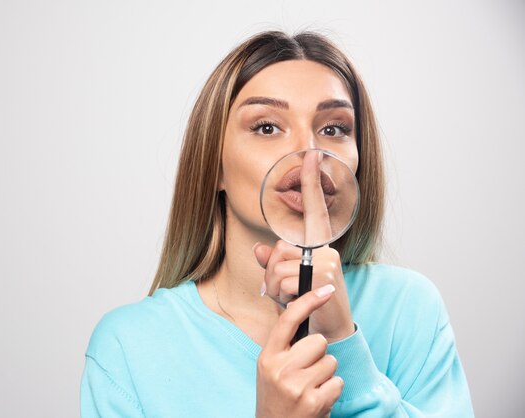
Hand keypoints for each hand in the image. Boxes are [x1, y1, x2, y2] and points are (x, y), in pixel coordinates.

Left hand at [254, 150, 354, 341]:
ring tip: (293, 299)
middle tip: (286, 291)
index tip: (311, 155)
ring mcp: (325, 259)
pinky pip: (284, 280)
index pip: (313, 209)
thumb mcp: (288, 282)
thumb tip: (258, 250)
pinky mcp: (322, 274)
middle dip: (272, 274)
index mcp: (318, 245)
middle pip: (277, 249)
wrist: (332, 329)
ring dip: (276, 289)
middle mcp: (324, 248)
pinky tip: (298, 304)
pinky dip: (283, 297)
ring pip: (277, 265)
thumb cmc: (311, 303)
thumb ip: (273, 263)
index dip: (311, 182)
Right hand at [256, 288, 343, 417]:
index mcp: (268, 356)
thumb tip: (299, 309)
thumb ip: (284, 344)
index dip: (308, 301)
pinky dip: (332, 390)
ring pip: (331, 362)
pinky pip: (338, 382)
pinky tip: (317, 399)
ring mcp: (296, 386)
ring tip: (311, 387)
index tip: (326, 290)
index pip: (288, 320)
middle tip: (307, 370)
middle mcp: (280, 369)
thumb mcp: (270, 367)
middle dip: (319, 354)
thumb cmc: (276, 395)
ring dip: (326, 374)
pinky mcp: (313, 402)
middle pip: (318, 341)